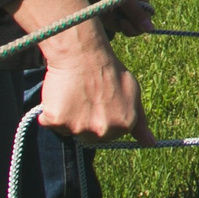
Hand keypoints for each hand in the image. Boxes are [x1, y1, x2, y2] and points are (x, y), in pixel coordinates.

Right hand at [39, 27, 152, 144]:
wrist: (83, 53)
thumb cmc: (109, 70)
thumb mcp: (133, 93)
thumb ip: (140, 122)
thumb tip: (150, 144)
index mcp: (124, 125)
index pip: (109, 135)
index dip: (102, 118)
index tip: (100, 103)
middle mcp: (103, 131)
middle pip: (89, 137)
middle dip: (86, 122)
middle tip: (86, 98)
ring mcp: (79, 128)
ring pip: (68, 131)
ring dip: (67, 117)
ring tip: (74, 94)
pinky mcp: (56, 121)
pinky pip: (48, 122)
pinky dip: (49, 112)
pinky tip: (60, 94)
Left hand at [70, 0, 154, 36]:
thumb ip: (136, 14)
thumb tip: (150, 29)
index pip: (139, 25)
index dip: (130, 27)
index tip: (121, 22)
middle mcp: (129, 2)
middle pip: (122, 25)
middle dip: (111, 19)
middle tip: (106, 7)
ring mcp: (114, 1)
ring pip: (108, 20)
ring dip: (101, 10)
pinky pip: (98, 12)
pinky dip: (94, 3)